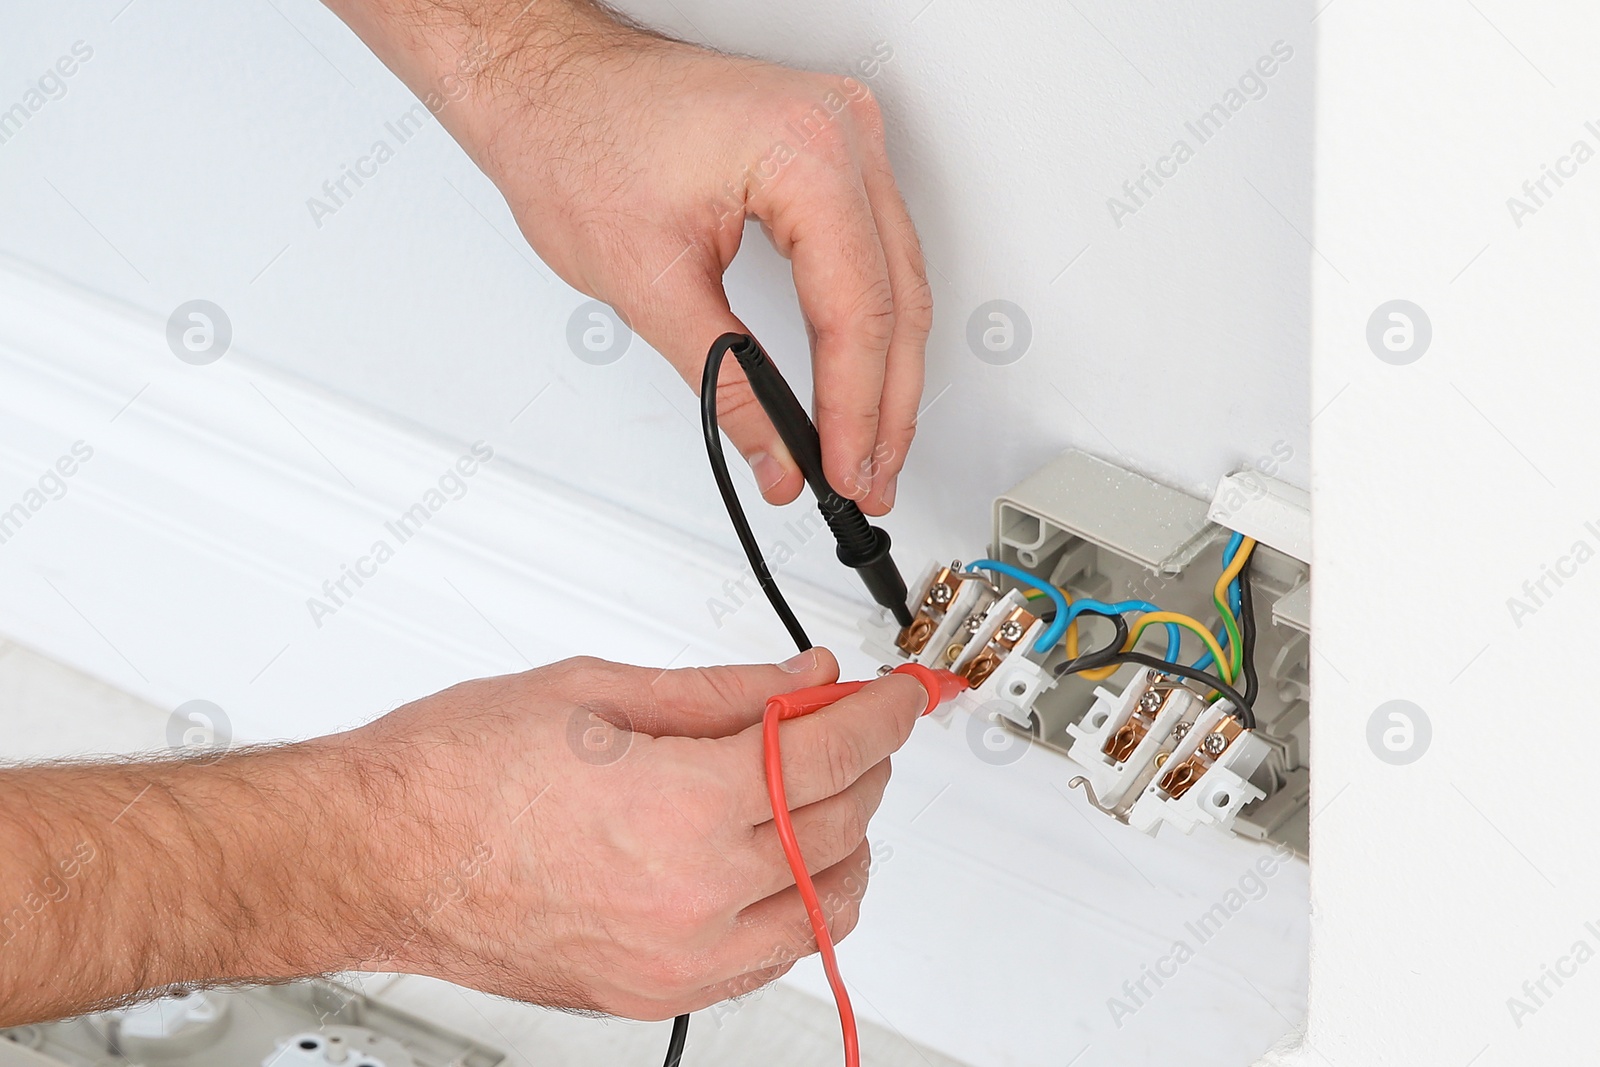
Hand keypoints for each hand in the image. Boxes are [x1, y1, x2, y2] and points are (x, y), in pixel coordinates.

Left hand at [324, 0, 931, 513]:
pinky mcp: (830, 149)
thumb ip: (727, 384)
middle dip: (886, 405)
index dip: (855, 408)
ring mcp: (844, 134)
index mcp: (804, 149)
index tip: (845, 470)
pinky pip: (875, 250)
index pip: (857, 308)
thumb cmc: (573, 137)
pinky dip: (869, 321)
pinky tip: (864, 376)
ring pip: (898, 279)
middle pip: (897, 298)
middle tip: (869, 479)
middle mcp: (841, 130)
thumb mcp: (648, 283)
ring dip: (887, 371)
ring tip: (870, 447)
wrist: (543, 79)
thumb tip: (776, 453)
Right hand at [350, 648, 927, 1018]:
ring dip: (845, 839)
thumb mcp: (597, 692)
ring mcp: (675, 959)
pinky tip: (776, 856)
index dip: (883, 712)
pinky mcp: (651, 992)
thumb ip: (721, 691)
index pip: (832, 752)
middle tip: (846, 718)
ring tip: (813, 786)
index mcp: (683, 809)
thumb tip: (800, 679)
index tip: (902, 693)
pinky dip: (798, 903)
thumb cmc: (452, 774)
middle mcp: (692, 898)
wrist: (370, 854)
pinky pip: (770, 957)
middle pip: (841, 824)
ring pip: (826, 906)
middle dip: (863, 761)